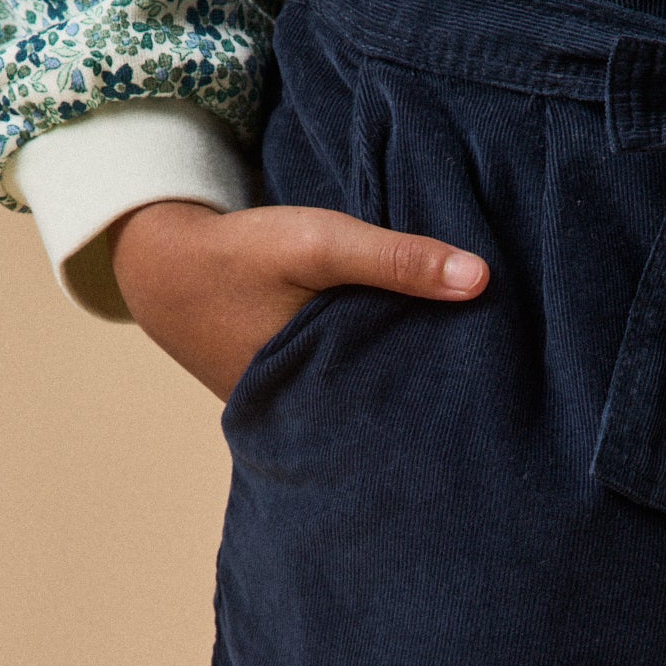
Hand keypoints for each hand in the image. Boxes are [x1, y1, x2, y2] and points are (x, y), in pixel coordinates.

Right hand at [107, 200, 489, 401]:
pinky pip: (346, 388)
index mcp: (317, 397)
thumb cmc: (242, 255)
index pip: (404, 411)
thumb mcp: (321, 245)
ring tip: (467, 372)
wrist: (163, 267)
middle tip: (498, 383)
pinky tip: (412, 355)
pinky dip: (374, 370)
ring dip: (404, 380)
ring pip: (369, 401)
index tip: (502, 382)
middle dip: (433, 397)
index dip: (450, 396)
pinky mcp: (291, 395)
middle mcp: (308, 420)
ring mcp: (296, 414)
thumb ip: (396, 259)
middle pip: (390, 412)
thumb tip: (482, 279)